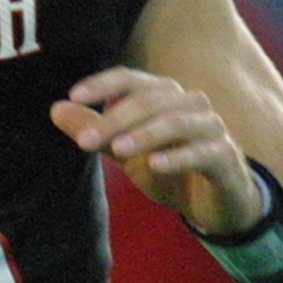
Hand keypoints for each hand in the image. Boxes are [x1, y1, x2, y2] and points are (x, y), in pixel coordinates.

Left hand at [51, 68, 259, 233]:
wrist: (215, 204)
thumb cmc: (169, 169)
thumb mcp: (126, 153)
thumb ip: (96, 131)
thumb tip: (56, 109)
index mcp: (164, 96)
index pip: (131, 79)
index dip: (103, 83)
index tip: (74, 95)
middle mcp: (190, 104)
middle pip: (151, 100)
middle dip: (115, 119)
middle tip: (84, 141)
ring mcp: (212, 128)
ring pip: (177, 122)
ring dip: (145, 134)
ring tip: (118, 149)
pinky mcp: (226, 157)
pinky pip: (204, 151)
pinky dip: (179, 157)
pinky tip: (155, 165)